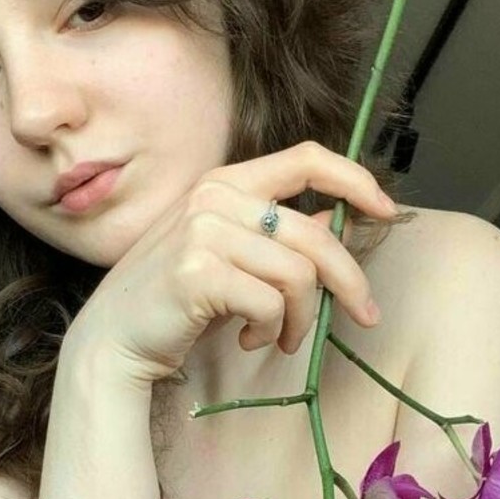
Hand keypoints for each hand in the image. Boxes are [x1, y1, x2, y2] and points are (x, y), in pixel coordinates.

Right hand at [67, 140, 394, 385]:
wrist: (112, 340)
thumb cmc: (173, 301)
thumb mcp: (227, 256)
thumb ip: (273, 233)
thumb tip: (332, 217)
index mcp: (224, 182)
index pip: (305, 158)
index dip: (355, 180)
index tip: (387, 211)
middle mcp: (213, 196)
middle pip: (315, 233)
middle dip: (350, 280)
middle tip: (364, 315)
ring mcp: (202, 231)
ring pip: (298, 275)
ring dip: (301, 319)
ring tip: (279, 338)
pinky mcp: (197, 272)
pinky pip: (270, 304)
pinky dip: (271, 332)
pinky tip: (248, 340)